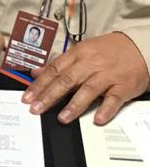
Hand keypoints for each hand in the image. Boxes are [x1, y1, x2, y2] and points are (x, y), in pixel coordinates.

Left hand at [23, 32, 148, 124]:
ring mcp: (107, 75)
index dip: (39, 84)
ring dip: (74, 105)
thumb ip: (59, 63)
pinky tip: (97, 119)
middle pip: (66, 80)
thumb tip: (37, 71)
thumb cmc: (107, 51)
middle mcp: (90, 64)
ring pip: (88, 89)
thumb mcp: (80, 51)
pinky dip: (106, 109)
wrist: (138, 47)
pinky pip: (114, 98)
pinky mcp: (123, 85)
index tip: (27, 97)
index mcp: (77, 54)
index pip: (53, 70)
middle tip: (37, 108)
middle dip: (50, 95)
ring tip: (62, 118)